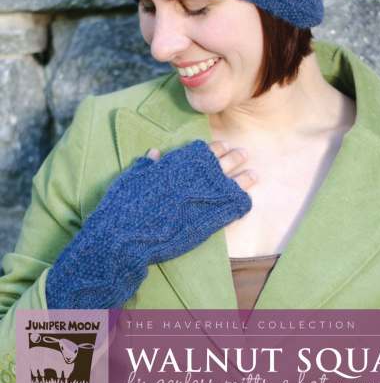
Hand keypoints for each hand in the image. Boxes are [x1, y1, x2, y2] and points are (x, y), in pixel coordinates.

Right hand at [46, 139, 254, 308]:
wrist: (125, 236)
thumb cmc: (123, 206)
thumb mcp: (131, 179)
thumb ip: (146, 165)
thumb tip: (155, 153)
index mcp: (175, 165)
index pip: (202, 151)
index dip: (213, 148)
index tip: (221, 146)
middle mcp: (193, 178)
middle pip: (221, 162)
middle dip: (234, 157)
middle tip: (243, 153)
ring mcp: (202, 199)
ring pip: (231, 183)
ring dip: (244, 178)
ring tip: (254, 174)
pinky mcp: (207, 220)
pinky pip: (231, 208)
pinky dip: (240, 202)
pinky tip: (246, 201)